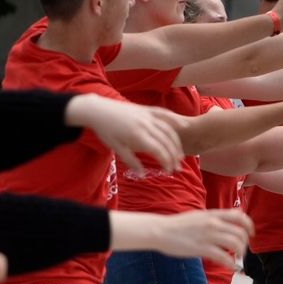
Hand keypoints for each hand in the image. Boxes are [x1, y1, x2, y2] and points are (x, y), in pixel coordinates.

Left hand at [66, 94, 185, 174]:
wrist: (99, 110)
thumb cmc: (106, 131)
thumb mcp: (116, 148)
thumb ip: (131, 161)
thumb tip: (143, 174)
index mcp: (138, 136)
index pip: (159, 151)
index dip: (167, 162)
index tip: (169, 171)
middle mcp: (146, 125)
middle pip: (166, 141)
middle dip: (174, 155)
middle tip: (178, 167)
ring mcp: (147, 115)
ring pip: (168, 129)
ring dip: (176, 142)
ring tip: (180, 155)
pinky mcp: (147, 109)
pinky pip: (164, 113)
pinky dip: (175, 119)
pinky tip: (183, 125)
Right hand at [154, 209, 253, 267]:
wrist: (160, 230)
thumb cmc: (177, 225)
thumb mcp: (198, 216)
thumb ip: (213, 219)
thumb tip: (224, 224)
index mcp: (213, 214)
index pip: (239, 216)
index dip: (249, 225)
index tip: (250, 234)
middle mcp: (213, 223)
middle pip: (240, 232)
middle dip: (245, 244)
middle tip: (241, 251)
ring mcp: (208, 236)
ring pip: (235, 244)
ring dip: (240, 254)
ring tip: (237, 259)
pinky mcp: (202, 249)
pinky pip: (224, 257)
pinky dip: (231, 264)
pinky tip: (232, 267)